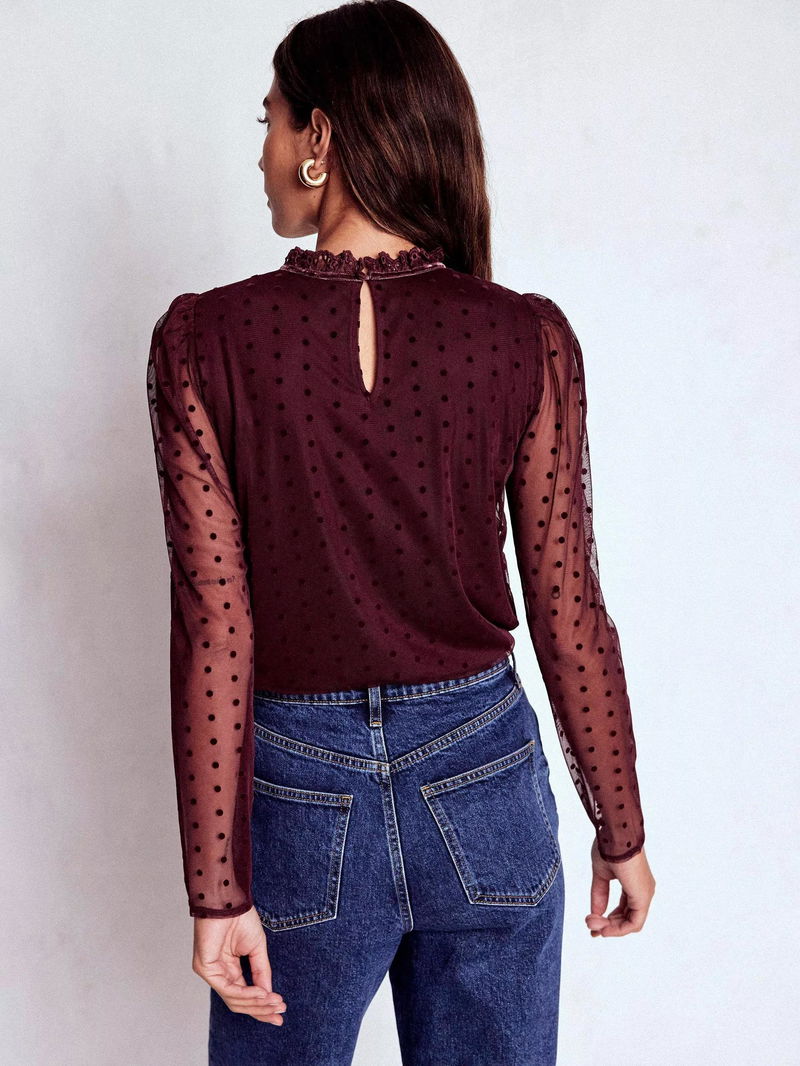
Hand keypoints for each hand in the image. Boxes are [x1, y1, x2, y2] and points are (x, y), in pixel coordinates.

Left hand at [192, 907, 286, 1022]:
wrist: (230, 899)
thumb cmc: (241, 918)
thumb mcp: (257, 948)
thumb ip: (261, 972)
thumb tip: (269, 994)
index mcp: (228, 968)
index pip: (243, 995)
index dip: (262, 1006)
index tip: (281, 1012)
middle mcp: (218, 973)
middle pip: (238, 1002)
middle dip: (260, 1010)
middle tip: (280, 1013)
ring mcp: (210, 972)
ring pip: (233, 999)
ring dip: (256, 1003)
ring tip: (275, 1001)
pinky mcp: (205, 968)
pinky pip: (227, 989)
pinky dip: (247, 993)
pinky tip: (262, 993)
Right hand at [585, 841, 654, 937]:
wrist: (615, 835)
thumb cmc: (608, 847)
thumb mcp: (601, 874)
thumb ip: (600, 894)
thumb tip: (595, 914)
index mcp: (634, 883)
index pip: (625, 909)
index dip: (609, 919)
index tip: (592, 922)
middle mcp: (643, 890)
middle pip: (628, 918)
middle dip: (608, 926)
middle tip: (591, 927)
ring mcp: (644, 894)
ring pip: (631, 923)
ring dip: (611, 928)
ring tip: (592, 925)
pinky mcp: (642, 897)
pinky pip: (634, 923)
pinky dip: (618, 928)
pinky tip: (603, 927)